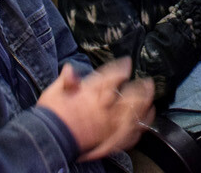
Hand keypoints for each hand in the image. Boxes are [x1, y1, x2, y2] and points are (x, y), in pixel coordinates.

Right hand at [37, 59, 153, 160]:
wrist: (50, 139)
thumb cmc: (50, 115)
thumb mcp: (54, 92)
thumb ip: (66, 79)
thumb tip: (69, 68)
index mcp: (91, 92)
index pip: (112, 76)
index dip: (122, 68)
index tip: (127, 63)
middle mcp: (103, 106)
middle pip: (130, 94)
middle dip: (141, 87)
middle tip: (148, 82)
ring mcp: (107, 123)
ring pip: (132, 113)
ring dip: (144, 106)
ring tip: (150, 101)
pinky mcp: (107, 139)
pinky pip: (127, 134)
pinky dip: (137, 128)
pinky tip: (143, 124)